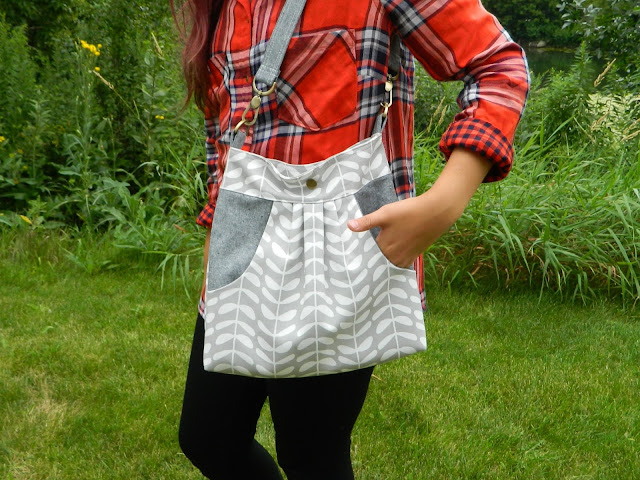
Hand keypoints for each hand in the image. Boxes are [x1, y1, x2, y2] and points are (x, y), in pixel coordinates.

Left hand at [347, 148, 492, 267]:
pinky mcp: (413, 257)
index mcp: (384, 248)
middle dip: (369, 256)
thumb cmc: (409, 211)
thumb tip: (348, 226)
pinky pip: (398, 262)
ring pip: (387, 261)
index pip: (366, 254)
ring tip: (373, 252)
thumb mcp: (385, 213)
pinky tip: (390, 250)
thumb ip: (366, 222)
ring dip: (381, 258)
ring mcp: (404, 259)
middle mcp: (394, 258)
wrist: (436, 212)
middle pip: (376, 260)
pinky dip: (393, 258)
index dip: (360, 251)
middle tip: (358, 252)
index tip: (351, 251)